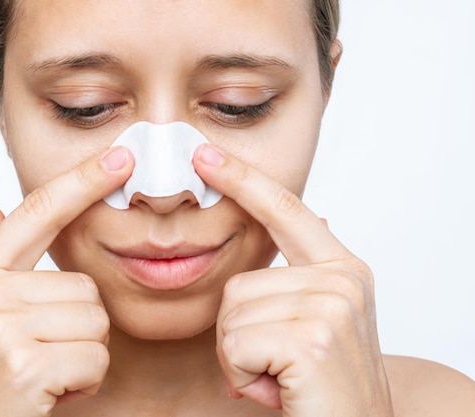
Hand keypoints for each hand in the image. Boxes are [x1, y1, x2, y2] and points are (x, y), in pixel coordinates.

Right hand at [0, 147, 133, 416]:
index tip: (119, 158)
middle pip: (85, 287)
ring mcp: (1, 325)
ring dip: (82, 357)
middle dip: (77, 330)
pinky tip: (49, 394)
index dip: (82, 181)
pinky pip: (96, 357)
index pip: (39, 212)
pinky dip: (83, 382)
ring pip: (96, 322)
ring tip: (44, 374)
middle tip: (42, 356)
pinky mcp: (24, 362)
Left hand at [194, 144, 393, 415]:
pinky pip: (234, 346)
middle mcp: (341, 279)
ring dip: (241, 358)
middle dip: (239, 334)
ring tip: (281, 376)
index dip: (243, 180)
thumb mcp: (319, 322)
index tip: (205, 153)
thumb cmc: (325, 387)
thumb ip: (303, 275)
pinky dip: (242, 376)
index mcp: (341, 269)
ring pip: (231, 315)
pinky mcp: (311, 339)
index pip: (284, 210)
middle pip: (237, 283)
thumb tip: (315, 216)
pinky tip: (278, 389)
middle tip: (276, 364)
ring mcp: (330, 306)